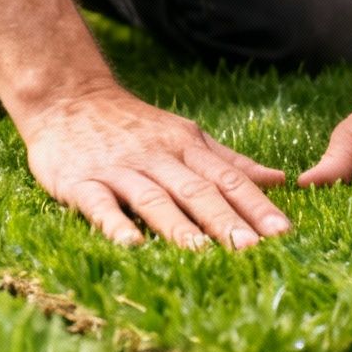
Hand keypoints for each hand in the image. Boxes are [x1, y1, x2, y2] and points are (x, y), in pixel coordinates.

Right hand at [20, 85, 288, 248]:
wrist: (67, 97)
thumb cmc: (134, 126)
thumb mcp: (186, 135)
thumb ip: (231, 161)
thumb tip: (280, 180)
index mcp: (187, 146)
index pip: (229, 179)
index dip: (257, 206)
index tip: (283, 233)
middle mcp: (158, 157)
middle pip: (197, 191)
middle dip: (226, 221)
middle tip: (252, 249)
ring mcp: (119, 169)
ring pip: (154, 198)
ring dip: (179, 227)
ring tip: (202, 254)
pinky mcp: (81, 181)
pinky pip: (100, 204)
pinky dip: (116, 224)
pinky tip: (132, 245)